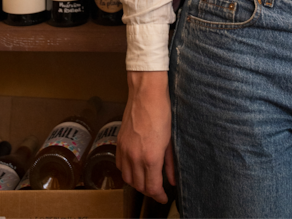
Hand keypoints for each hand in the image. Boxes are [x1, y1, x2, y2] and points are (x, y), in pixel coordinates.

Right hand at [116, 71, 174, 201]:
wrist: (146, 93)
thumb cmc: (161, 112)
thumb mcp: (170, 140)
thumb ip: (170, 163)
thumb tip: (172, 179)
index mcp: (151, 157)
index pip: (152, 187)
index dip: (158, 196)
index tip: (163, 197)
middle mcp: (135, 157)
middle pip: (139, 186)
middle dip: (149, 190)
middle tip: (157, 188)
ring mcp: (125, 150)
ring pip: (127, 178)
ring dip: (137, 183)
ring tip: (146, 179)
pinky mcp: (119, 143)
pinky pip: (120, 165)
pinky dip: (127, 171)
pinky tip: (135, 167)